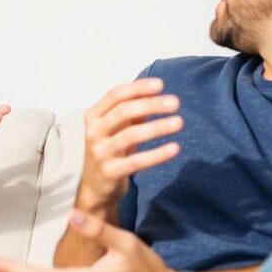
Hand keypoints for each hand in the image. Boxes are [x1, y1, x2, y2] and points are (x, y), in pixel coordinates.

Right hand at [80, 78, 181, 203]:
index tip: (161, 84)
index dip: (137, 88)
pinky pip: (136, 162)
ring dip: (156, 127)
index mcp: (93, 116)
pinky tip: (174, 148)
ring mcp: (100, 152)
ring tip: (179, 122)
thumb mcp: (117, 128)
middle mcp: (93, 132)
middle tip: (175, 102)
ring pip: (129, 135)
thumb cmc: (109, 151)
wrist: (94, 187)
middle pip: (122, 111)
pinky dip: (156, 154)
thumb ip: (133, 112)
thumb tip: (156, 93)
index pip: (115, 95)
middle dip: (150, 104)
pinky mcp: (109, 172)